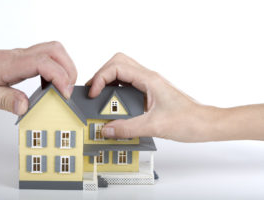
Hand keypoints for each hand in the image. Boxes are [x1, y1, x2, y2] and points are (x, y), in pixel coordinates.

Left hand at [0, 41, 76, 114]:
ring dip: (64, 67)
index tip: (65, 93)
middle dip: (68, 69)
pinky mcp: (22, 59)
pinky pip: (46, 57)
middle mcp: (18, 56)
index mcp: (9, 64)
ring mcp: (21, 56)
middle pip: (54, 50)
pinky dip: (55, 69)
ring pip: (53, 51)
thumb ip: (5, 100)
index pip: (44, 62)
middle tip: (67, 89)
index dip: (60, 77)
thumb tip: (25, 106)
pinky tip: (50, 84)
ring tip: (62, 87)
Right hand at [87, 53, 263, 141]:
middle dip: (101, 74)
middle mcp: (148, 78)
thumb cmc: (189, 120)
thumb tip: (107, 130)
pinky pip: (128, 83)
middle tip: (93, 90)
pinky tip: (114, 103)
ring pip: (122, 71)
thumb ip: (127, 128)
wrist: (205, 124)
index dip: (100, 77)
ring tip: (100, 95)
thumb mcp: (154, 126)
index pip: (117, 67)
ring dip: (108, 80)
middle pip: (118, 62)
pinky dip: (117, 89)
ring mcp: (149, 84)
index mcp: (149, 80)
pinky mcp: (150, 92)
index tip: (94, 93)